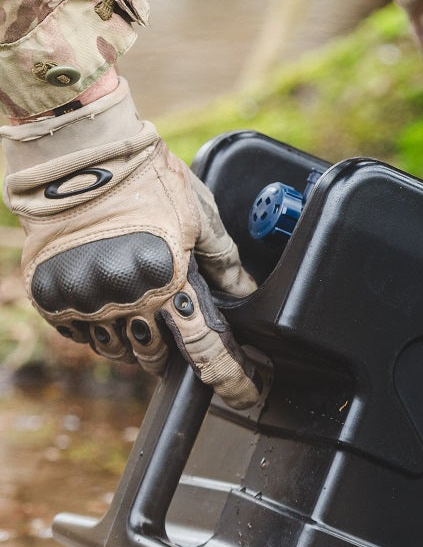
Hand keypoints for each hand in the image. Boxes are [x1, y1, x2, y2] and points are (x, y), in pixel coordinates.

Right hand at [1, 78, 265, 407]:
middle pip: (157, 357)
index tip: (247, 396)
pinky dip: (97, 327)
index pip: (207, 350)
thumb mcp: (202, 218)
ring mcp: (85, 299)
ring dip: (135, 342)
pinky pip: (80, 334)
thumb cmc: (146, 176)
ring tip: (141, 311)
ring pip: (117, 350)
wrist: (78, 150)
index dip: (232, 379)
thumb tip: (247, 292)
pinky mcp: (51, 293)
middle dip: (173, 354)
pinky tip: (109, 302)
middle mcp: (125, 298)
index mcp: (170, 282)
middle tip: (176, 331)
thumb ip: (226, 263)